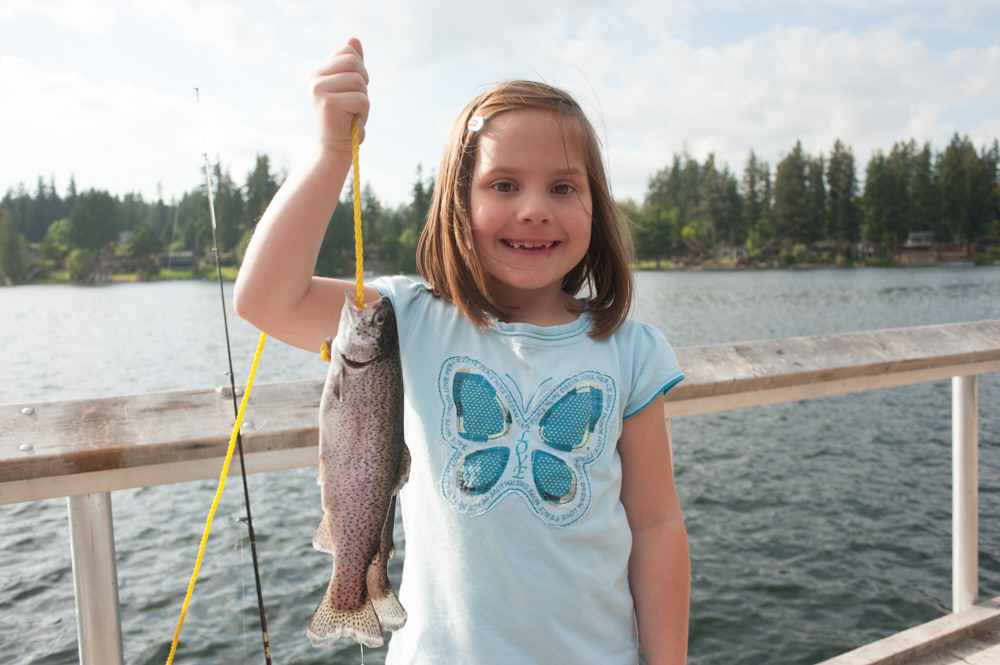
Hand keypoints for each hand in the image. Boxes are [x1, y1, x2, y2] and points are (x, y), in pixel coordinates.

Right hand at [310, 38, 369, 152]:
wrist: (336, 145)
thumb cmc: (346, 115)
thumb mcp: (350, 86)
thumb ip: (352, 64)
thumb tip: (354, 39)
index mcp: (320, 71)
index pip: (348, 51)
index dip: (360, 69)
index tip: (354, 87)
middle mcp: (316, 78)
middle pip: (354, 63)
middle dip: (363, 83)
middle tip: (355, 101)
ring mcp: (320, 90)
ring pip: (359, 81)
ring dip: (364, 99)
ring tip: (352, 111)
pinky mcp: (329, 104)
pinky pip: (361, 99)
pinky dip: (363, 111)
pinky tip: (352, 119)